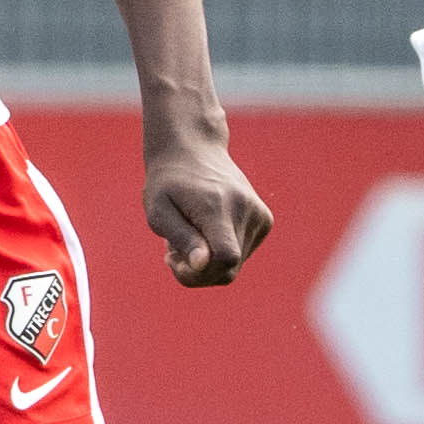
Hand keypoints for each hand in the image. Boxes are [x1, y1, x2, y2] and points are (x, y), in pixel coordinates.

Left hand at [141, 132, 270, 285]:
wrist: (193, 150)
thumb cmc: (169, 183)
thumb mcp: (159, 210)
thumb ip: (182, 238)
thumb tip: (203, 264)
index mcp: (217, 205)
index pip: (225, 257)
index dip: (199, 273)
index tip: (172, 259)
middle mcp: (245, 209)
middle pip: (229, 268)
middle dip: (197, 272)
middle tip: (171, 253)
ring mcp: (259, 214)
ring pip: (234, 267)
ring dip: (207, 263)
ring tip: (187, 238)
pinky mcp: (265, 220)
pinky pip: (241, 256)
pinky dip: (220, 254)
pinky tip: (205, 235)